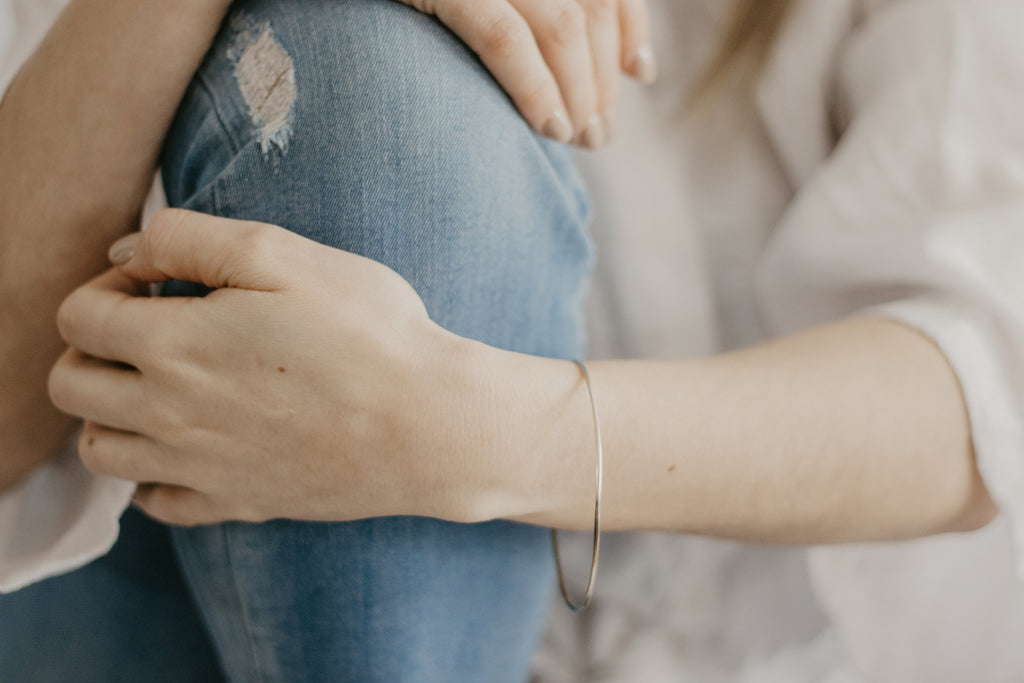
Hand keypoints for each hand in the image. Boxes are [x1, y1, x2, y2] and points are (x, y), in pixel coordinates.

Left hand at [48, 209, 477, 525]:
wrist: (428, 425)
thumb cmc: (368, 331)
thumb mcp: (282, 254)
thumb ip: (188, 238)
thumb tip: (125, 252)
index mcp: (174, 344)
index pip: (79, 316)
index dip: (108, 285)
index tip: (159, 281)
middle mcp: (169, 413)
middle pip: (71, 384)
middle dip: (91, 346)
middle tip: (149, 328)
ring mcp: (198, 467)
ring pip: (99, 450)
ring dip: (109, 411)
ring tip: (159, 386)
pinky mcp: (234, 502)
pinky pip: (154, 502)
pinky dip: (150, 474)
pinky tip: (189, 444)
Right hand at [400, 0, 655, 147]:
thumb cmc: (375, 5)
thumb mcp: (462, 4)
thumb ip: (522, 17)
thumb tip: (600, 64)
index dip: (629, 25)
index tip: (639, 73)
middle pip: (586, 8)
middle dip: (602, 78)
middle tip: (600, 135)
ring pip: (560, 24)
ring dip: (580, 91)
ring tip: (579, 140)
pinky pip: (503, 36)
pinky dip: (534, 86)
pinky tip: (546, 127)